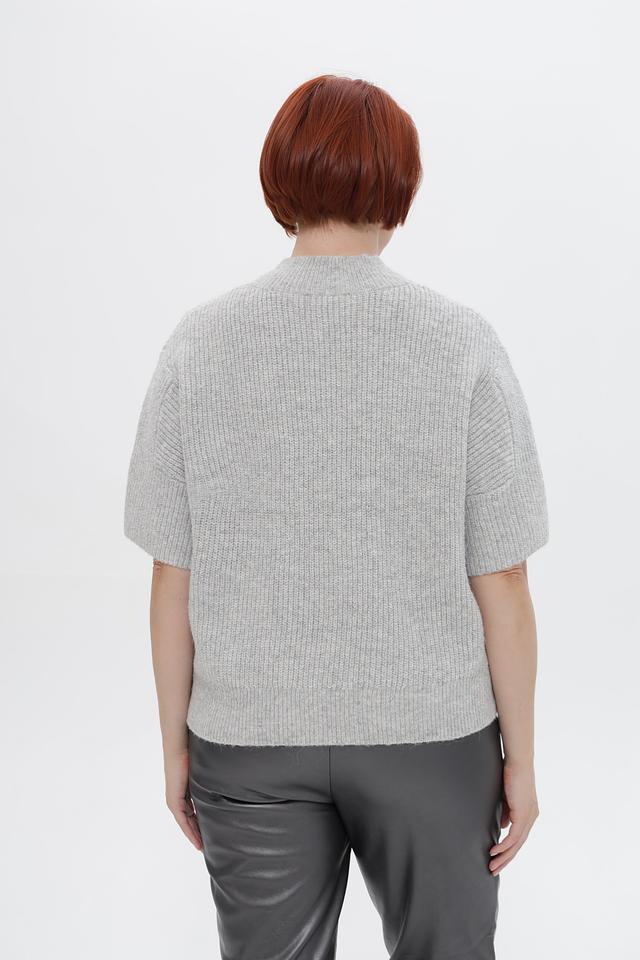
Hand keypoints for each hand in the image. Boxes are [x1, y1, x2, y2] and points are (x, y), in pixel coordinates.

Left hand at [164, 747, 202, 851]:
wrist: (180, 747)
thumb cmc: (194, 753)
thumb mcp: (205, 772)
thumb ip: (210, 780)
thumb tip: (228, 782)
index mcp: (186, 790)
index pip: (194, 811)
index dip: (202, 823)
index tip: (211, 834)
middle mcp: (178, 797)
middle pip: (190, 819)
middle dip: (198, 833)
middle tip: (208, 846)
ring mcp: (174, 800)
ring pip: (186, 822)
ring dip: (194, 835)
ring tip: (203, 847)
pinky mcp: (174, 801)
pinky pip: (183, 820)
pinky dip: (190, 831)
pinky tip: (197, 840)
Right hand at [489, 760, 538, 874]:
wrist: (518, 760)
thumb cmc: (511, 774)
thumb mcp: (507, 797)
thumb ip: (506, 812)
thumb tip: (504, 826)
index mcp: (528, 813)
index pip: (518, 837)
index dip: (508, 850)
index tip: (497, 859)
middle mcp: (531, 817)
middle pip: (518, 845)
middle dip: (505, 859)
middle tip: (493, 870)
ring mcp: (528, 816)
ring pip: (516, 844)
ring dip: (503, 856)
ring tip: (492, 865)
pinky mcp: (523, 813)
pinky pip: (514, 836)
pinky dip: (504, 846)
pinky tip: (494, 851)